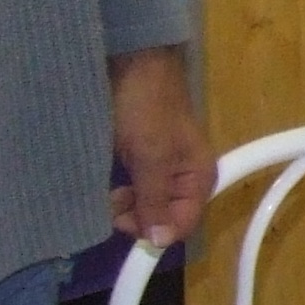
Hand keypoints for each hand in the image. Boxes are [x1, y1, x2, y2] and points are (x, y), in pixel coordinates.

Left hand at [109, 46, 216, 250]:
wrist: (132, 61)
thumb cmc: (146, 107)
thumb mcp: (151, 157)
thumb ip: (155, 200)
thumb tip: (160, 243)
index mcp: (198, 178)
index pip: (180, 225)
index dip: (152, 230)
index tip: (120, 222)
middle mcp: (184, 177)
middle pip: (162, 216)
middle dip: (135, 215)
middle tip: (111, 199)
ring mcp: (162, 167)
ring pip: (144, 202)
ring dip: (124, 202)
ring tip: (106, 187)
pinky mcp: (142, 157)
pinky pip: (133, 186)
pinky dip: (119, 189)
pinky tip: (106, 179)